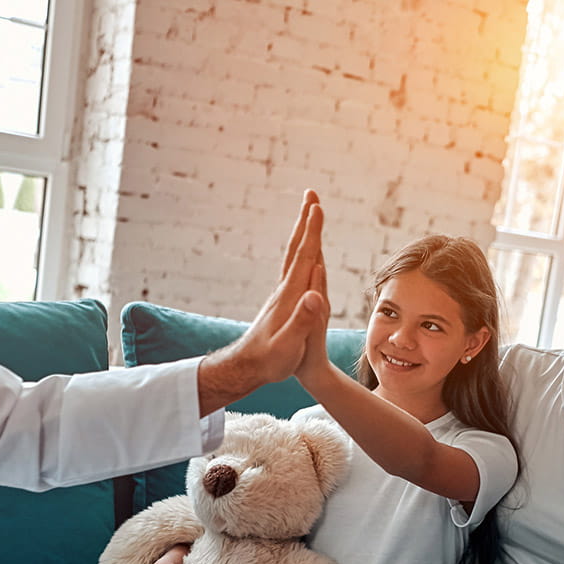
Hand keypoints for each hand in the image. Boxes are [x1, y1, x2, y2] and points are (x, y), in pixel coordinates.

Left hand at [197, 191, 328, 412]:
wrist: (246, 368)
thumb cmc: (269, 361)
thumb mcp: (289, 346)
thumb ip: (302, 321)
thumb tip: (315, 295)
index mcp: (290, 296)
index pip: (305, 258)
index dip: (312, 232)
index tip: (317, 207)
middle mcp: (285, 290)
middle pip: (297, 249)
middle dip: (306, 221)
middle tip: (312, 195)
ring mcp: (282, 294)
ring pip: (294, 256)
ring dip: (304, 233)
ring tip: (310, 216)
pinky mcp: (281, 302)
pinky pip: (294, 269)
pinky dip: (302, 253)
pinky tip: (304, 254)